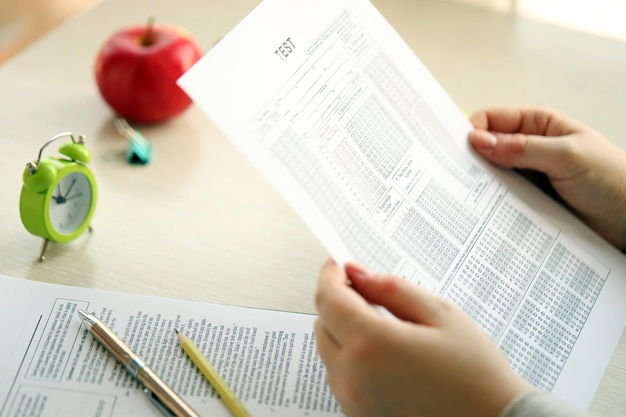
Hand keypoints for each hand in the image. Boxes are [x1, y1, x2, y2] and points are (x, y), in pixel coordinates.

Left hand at [314, 258, 532, 416]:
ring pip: (329, 352)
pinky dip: (352, 359)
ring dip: (344, 332)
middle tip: (365, 291)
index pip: (329, 299)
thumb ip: (392, 289)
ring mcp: (353, 402)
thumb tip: (359, 274)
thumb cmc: (476, 376)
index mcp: (372, 345)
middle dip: (338, 303)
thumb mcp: (441, 315)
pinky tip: (384, 356)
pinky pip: (341, 378)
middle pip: (323, 325)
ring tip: (383, 326)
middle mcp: (353, 377)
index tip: (339, 265)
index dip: (331, 275)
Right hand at [468, 106, 625, 248]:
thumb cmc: (612, 179)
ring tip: (469, 195)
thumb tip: (479, 140)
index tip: (459, 150)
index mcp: (539, 125)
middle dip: (472, 159)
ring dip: (482, 184)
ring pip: (492, 175)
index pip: (492, 120)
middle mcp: (530, 148)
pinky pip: (501, 199)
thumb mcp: (566, 156)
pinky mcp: (529, 200)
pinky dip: (492, 203)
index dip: (473, 131)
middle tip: (457, 174)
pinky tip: (485, 211)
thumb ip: (522, 148)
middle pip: (487, 148)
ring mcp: (528, 176)